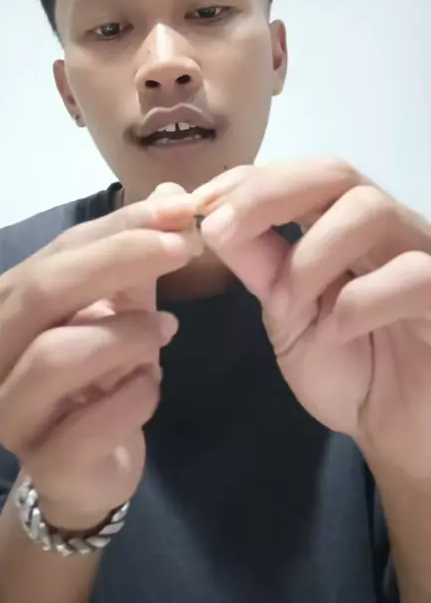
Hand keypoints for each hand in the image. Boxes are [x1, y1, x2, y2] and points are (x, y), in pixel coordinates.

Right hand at [0, 185, 199, 530]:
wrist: (88, 465)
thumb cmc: (100, 373)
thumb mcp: (119, 304)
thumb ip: (140, 252)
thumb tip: (175, 190)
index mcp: (1, 307)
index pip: (58, 250)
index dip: (120, 227)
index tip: (180, 211)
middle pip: (45, 290)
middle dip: (120, 260)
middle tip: (183, 249)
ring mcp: (8, 414)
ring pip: (57, 355)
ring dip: (127, 334)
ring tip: (168, 329)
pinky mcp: (44, 463)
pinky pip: (90, 423)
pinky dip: (135, 395)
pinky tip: (153, 382)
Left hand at [194, 160, 430, 480]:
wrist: (398, 431)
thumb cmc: (348, 368)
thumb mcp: (288, 314)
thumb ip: (257, 264)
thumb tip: (207, 217)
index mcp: (342, 225)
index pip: (297, 175)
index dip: (245, 182)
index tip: (194, 206)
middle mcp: (384, 228)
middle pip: (334, 171)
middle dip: (269, 193)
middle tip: (223, 230)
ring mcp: (421, 255)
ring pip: (369, 210)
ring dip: (312, 255)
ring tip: (290, 306)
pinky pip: (412, 274)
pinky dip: (361, 300)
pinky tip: (338, 331)